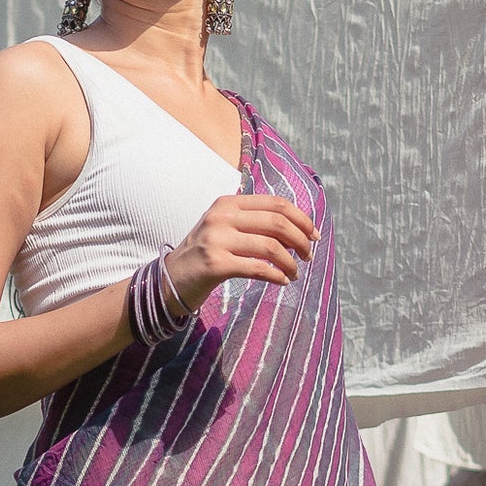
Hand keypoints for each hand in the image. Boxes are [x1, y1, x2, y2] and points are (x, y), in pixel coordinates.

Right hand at [164, 194, 316, 310]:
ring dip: (290, 263)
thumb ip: (254, 222)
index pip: (276, 204)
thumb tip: (298, 229)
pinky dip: (276, 276)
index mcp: (228, 203)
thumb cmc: (206, 254)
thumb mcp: (225, 227)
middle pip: (277, 223)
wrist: (171, 279)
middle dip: (301, 240)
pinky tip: (282, 282)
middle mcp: (221, 217)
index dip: (302, 219)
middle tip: (308, 256)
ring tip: (295, 273)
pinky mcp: (215, 264)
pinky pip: (257, 268)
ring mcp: (217, 240)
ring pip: (271, 247)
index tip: (314, 235)